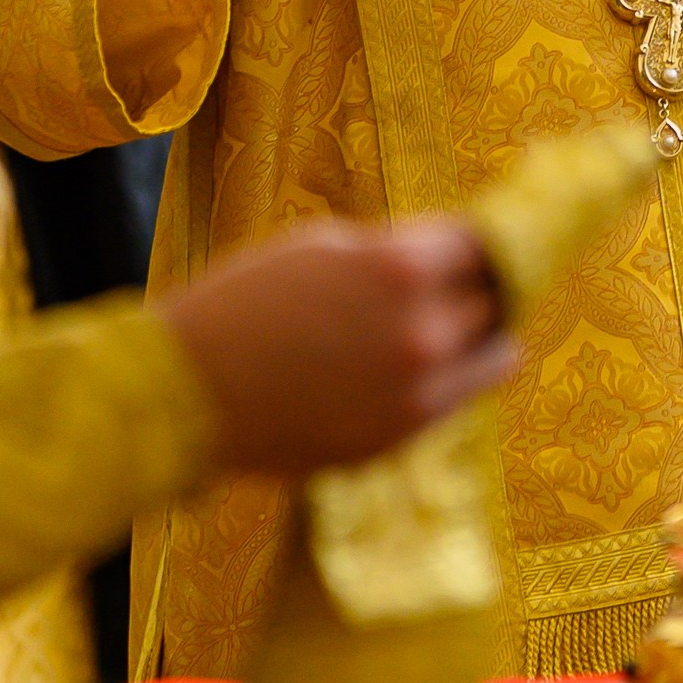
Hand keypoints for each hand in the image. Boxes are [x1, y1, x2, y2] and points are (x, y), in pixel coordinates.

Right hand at [160, 220, 517, 476]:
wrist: (185, 391)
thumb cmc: (244, 301)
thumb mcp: (322, 245)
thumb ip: (395, 251)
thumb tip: (448, 258)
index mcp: (403, 269)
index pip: (484, 245)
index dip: (479, 242)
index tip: (476, 243)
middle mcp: (424, 334)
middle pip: (497, 302)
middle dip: (480, 289)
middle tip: (464, 284)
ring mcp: (416, 395)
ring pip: (492, 360)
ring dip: (476, 341)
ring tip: (448, 329)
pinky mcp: (398, 441)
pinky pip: (451, 402)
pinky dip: (443, 382)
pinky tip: (404, 368)